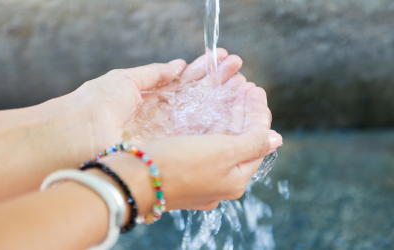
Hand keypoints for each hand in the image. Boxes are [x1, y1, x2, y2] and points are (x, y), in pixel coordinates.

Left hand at [73, 48, 246, 151]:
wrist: (80, 135)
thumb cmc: (97, 103)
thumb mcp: (126, 80)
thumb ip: (155, 73)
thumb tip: (178, 65)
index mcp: (154, 96)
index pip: (187, 80)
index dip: (206, 69)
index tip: (224, 58)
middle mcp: (165, 115)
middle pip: (199, 96)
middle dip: (220, 82)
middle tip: (240, 70)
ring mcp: (169, 131)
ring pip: (203, 114)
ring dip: (223, 99)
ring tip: (244, 85)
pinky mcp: (171, 146)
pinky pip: (198, 133)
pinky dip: (217, 122)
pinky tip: (234, 109)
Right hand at [99, 87, 281, 213]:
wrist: (131, 181)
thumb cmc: (177, 165)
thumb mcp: (222, 152)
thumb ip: (252, 144)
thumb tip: (276, 139)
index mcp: (236, 179)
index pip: (258, 141)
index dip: (258, 113)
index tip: (255, 89)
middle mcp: (221, 182)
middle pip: (241, 142)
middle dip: (244, 112)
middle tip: (245, 87)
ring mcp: (201, 178)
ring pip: (222, 143)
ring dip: (228, 117)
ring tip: (230, 93)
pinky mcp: (183, 172)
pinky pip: (204, 146)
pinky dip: (210, 127)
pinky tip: (208, 112)